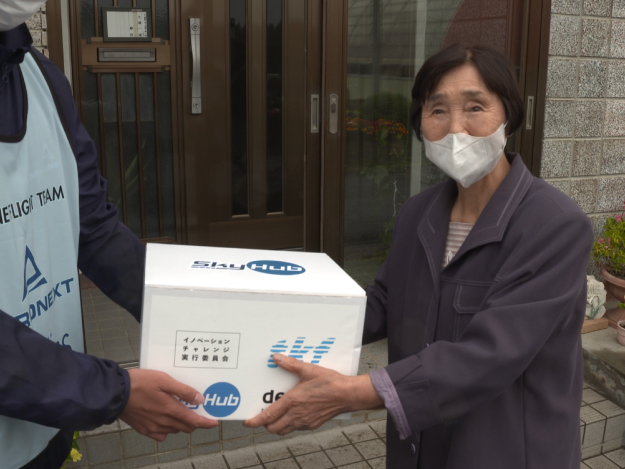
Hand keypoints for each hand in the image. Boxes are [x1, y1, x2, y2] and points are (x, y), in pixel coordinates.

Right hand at [120, 369, 217, 440]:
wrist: (115, 393)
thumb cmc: (140, 382)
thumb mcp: (164, 380)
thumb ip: (183, 391)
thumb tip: (199, 400)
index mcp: (170, 410)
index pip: (193, 421)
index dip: (206, 423)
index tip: (214, 423)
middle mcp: (163, 422)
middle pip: (185, 427)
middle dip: (194, 422)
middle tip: (198, 413)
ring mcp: (153, 428)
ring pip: (174, 430)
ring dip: (181, 424)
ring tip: (181, 412)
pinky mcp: (143, 429)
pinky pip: (161, 434)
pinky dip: (167, 429)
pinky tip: (165, 419)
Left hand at [243, 354, 382, 434]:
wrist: (347, 394)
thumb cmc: (329, 382)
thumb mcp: (308, 370)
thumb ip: (290, 364)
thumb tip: (276, 357)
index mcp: (292, 402)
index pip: (268, 417)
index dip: (255, 421)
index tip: (247, 422)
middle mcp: (296, 415)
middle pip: (274, 428)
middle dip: (266, 425)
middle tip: (263, 415)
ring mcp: (305, 422)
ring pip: (284, 430)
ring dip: (278, 426)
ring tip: (277, 415)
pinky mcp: (313, 424)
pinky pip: (296, 428)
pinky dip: (290, 424)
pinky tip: (294, 414)